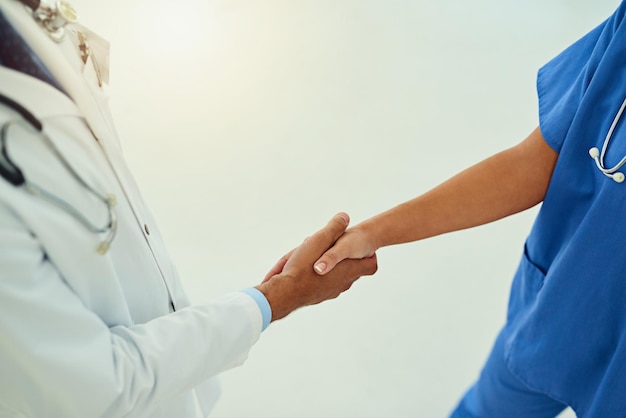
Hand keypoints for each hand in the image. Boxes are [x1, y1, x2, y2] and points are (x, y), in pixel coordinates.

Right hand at [256, 213, 377, 320]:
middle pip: (348, 269)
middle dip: (337, 257)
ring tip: (306, 255)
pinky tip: (298, 268)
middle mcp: (342, 284)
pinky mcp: (316, 297)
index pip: (370, 266)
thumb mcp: (320, 240)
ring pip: (330, 275)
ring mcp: (329, 293)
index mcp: (348, 270)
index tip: (366, 252)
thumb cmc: (303, 268)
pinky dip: (311, 274)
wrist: (283, 294)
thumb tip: (344, 217)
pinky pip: (317, 283)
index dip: (370, 258)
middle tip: (323, 246)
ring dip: (322, 265)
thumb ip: (334, 228)